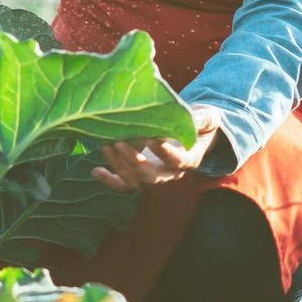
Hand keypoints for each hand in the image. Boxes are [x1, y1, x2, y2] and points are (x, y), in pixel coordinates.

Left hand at [91, 105, 223, 190]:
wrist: (191, 135)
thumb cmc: (199, 123)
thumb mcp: (206, 118)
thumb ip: (201, 118)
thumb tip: (195, 117)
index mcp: (188, 160)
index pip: (176, 161)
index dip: (165, 153)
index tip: (153, 138)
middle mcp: (169, 173)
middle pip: (151, 177)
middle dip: (134, 162)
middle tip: (120, 142)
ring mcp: (152, 176)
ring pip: (134, 181)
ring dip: (118, 166)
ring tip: (105, 145)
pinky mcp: (138, 175)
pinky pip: (123, 184)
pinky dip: (109, 180)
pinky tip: (96, 171)